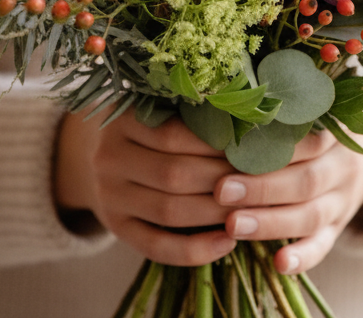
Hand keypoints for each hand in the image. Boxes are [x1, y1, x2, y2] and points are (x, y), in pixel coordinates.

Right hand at [54, 109, 237, 265]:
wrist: (101, 157)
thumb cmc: (149, 130)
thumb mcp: (161, 112)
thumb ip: (195, 117)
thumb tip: (254, 128)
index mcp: (122, 121)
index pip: (175, 134)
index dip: (218, 145)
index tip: (255, 149)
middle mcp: (109, 159)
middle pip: (174, 174)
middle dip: (223, 181)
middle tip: (262, 183)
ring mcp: (109, 197)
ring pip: (169, 211)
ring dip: (215, 215)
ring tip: (251, 212)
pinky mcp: (115, 228)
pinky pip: (156, 247)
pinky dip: (195, 250)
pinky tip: (227, 244)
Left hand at [214, 128, 362, 274]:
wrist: (358, 157)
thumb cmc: (312, 129)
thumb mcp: (307, 114)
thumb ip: (277, 114)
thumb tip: (221, 103)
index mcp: (333, 132)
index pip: (307, 140)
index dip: (271, 147)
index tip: (229, 149)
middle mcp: (341, 167)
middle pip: (306, 181)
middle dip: (262, 188)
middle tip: (221, 191)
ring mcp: (341, 201)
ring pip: (311, 215)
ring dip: (271, 223)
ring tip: (233, 226)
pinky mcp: (336, 229)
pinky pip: (323, 246)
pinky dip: (304, 257)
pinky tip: (279, 264)